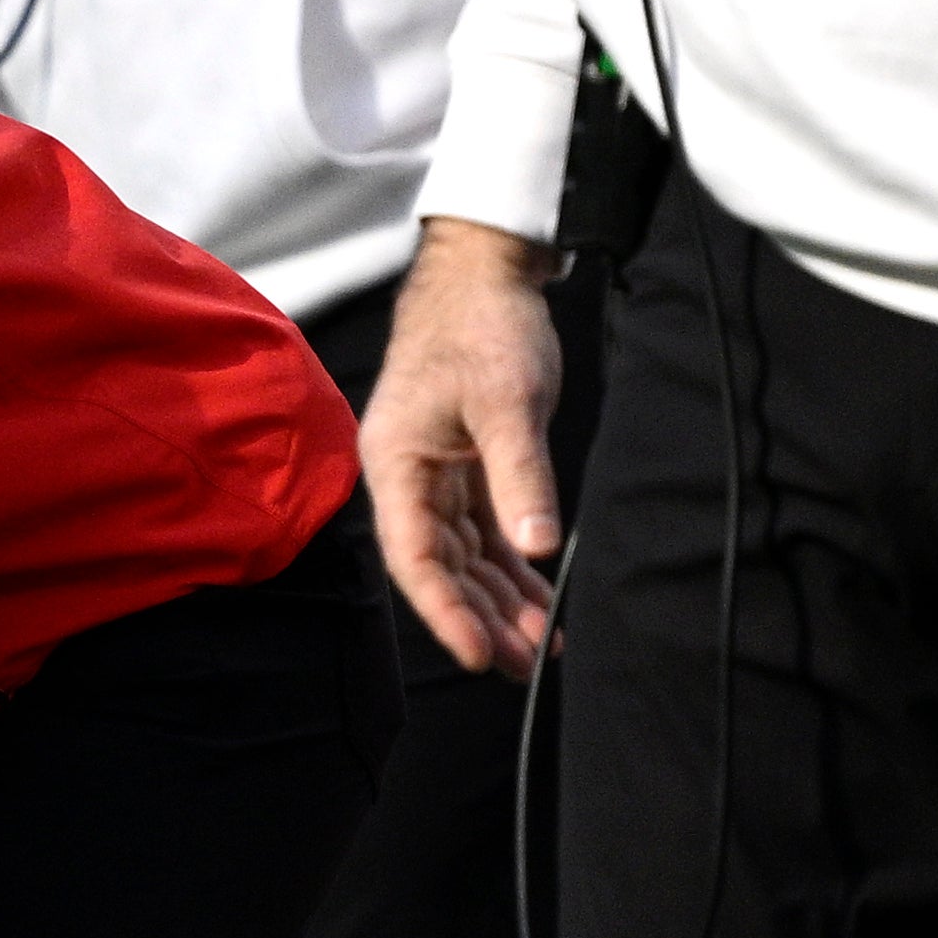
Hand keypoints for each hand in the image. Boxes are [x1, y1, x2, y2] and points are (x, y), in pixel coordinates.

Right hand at [366, 218, 567, 676]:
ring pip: (465, 557)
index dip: (447, 613)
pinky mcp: (466, 467)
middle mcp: (408, 478)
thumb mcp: (507, 402)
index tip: (483, 656)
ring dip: (501, 601)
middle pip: (440, 568)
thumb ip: (521, 478)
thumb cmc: (482, 325)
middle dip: (483, 619)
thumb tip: (539, 547)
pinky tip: (541, 598)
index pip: (415, 558)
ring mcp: (436, 475)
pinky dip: (513, 565)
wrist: (485, 270)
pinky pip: (485, 532)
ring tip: (541, 646)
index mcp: (397, 464)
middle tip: (526, 667)